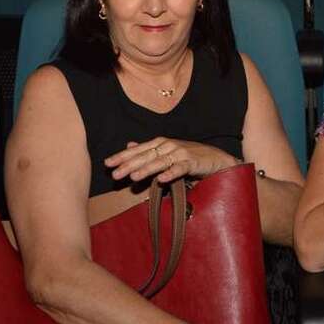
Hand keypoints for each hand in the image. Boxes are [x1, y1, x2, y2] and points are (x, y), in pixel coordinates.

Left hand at [104, 137, 240, 182]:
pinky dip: (170, 173)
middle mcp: (168, 146)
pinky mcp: (192, 163)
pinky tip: (161, 180)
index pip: (138, 150)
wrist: (215, 158)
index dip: (122, 156)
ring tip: (133, 177)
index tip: (107, 163)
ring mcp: (180, 154)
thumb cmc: (189, 156)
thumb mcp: (167, 151)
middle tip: (114, 174)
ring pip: (160, 162)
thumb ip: (149, 150)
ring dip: (146, 169)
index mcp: (160, 143)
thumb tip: (129, 145)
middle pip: (146, 156)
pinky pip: (179, 169)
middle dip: (129, 165)